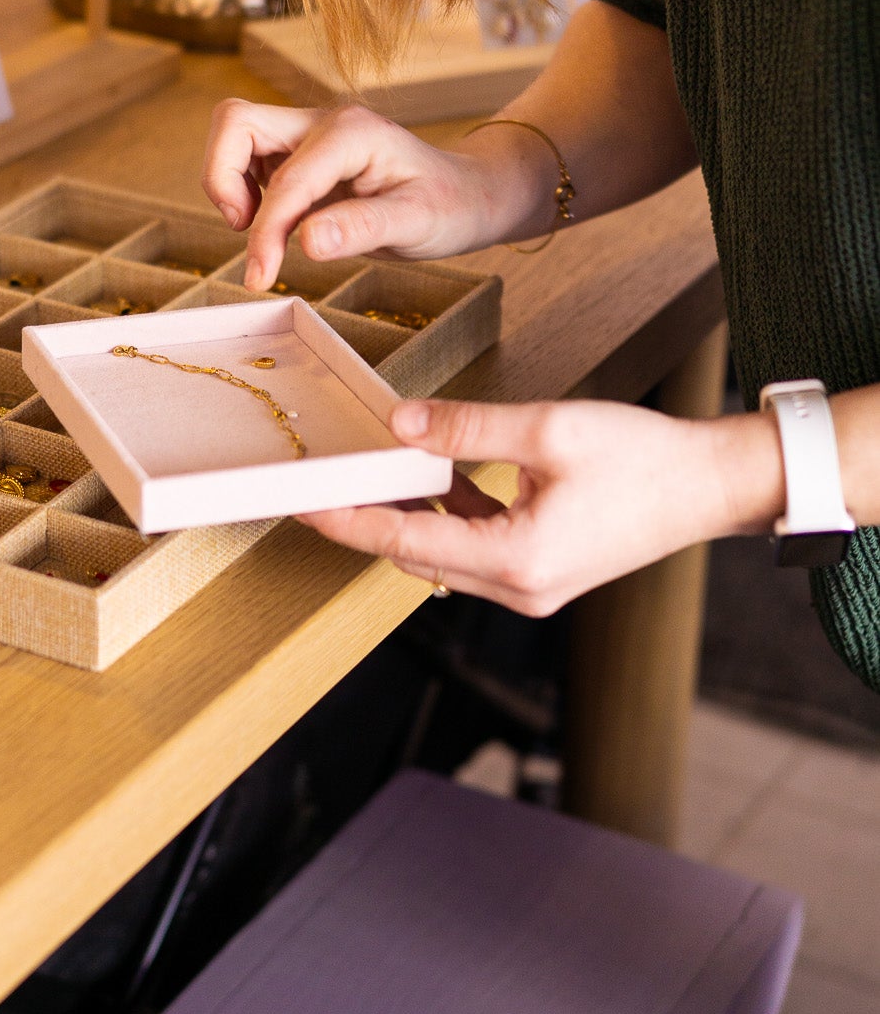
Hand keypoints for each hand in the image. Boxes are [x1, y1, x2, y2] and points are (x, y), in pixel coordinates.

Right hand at [202, 100, 528, 290]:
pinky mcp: (300, 153)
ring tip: (262, 231)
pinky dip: (245, 191)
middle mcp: (322, 122)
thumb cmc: (449, 206)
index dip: (264, 232)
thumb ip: (361, 229)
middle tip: (243, 230)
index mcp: (351, 133)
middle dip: (221, 178)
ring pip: (234, 136)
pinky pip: (249, 159)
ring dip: (230, 183)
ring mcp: (308, 133)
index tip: (259, 277)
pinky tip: (278, 225)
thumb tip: (306, 241)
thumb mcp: (416, 224)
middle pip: (235, 122)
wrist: (465, 195)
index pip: (283, 182)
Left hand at [300, 395, 785, 614]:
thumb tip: (399, 425)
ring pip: (443, 553)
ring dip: (409, 514)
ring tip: (369, 471)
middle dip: (367, 517)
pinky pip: (475, 548)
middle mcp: (519, 588)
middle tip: (322, 479)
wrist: (712, 485)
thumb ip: (466, 427)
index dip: (347, 520)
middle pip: (415, 554)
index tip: (301, 501)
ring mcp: (532, 587)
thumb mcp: (548, 428)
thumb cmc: (644, 457)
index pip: (404, 541)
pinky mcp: (542, 573)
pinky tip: (437, 474)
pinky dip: (449, 516)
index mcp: (516, 559)